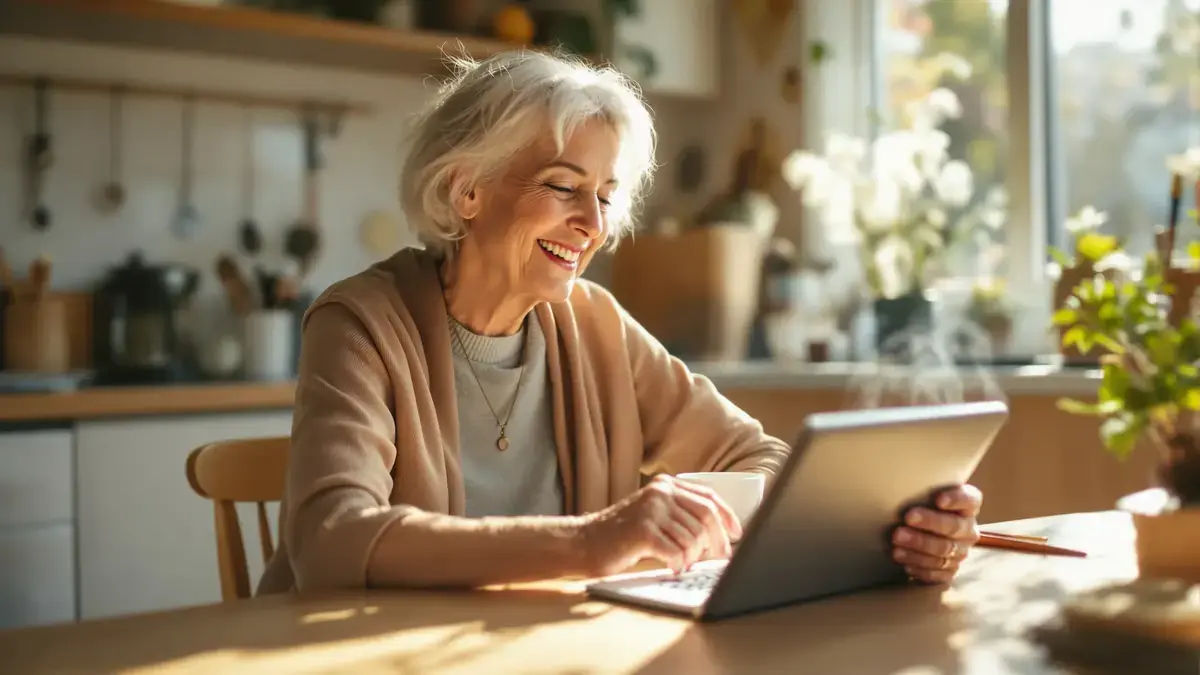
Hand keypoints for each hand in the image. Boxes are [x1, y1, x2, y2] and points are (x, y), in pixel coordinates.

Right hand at [579, 474, 742, 575]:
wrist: (584, 542)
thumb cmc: (622, 535)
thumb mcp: (654, 515)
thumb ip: (680, 515)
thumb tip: (720, 536)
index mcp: (665, 484)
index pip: (707, 496)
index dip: (727, 516)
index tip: (737, 534)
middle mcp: (660, 492)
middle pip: (706, 517)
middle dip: (717, 542)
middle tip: (719, 559)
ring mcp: (651, 509)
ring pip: (693, 538)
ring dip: (692, 557)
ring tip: (681, 563)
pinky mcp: (643, 530)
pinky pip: (677, 551)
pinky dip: (679, 564)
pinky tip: (672, 568)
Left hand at [892, 484, 982, 584]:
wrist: (921, 534)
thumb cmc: (920, 508)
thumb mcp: (923, 495)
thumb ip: (921, 489)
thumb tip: (894, 480)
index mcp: (967, 507)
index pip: (970, 500)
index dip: (956, 499)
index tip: (938, 499)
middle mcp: (968, 529)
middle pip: (953, 527)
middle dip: (929, 522)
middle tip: (907, 518)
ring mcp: (961, 551)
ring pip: (943, 551)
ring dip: (919, 546)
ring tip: (896, 544)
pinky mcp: (950, 570)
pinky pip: (938, 573)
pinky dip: (921, 568)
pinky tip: (906, 565)